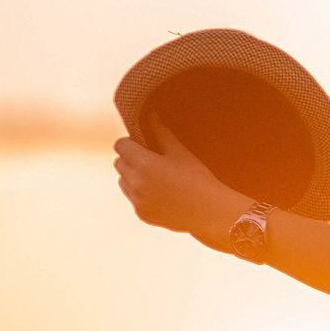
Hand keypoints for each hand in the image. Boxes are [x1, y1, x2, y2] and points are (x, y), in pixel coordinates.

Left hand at [113, 117, 249, 245]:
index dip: (130, 142)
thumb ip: (161, 133)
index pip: (120, 146)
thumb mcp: (180, 152)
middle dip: (130, 158)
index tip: (141, 144)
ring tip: (155, 177)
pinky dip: (141, 193)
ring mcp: (138, 201)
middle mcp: (136, 183)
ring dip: (132, 176)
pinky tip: (161, 193)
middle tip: (151, 159)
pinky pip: (133, 198)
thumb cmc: (198, 179)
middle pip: (119, 163)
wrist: (210, 212)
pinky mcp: (142, 214)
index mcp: (144, 164)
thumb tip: (151, 116)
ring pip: (123, 181)